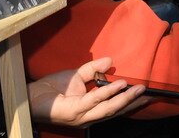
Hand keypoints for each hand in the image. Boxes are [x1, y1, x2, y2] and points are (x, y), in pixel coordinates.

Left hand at [28, 57, 146, 127]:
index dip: (129, 101)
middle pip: (114, 111)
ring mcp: (81, 116)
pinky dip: (108, 92)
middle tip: (147, 93)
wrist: (31, 95)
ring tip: (137, 88)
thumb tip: (111, 61)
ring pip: (108, 108)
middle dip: (132, 102)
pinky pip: (95, 100)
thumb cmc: (51, 88)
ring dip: (124, 98)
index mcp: (89, 111)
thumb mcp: (77, 76)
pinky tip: (119, 84)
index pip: (113, 107)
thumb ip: (93, 69)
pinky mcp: (74, 112)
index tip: (145, 94)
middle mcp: (87, 117)